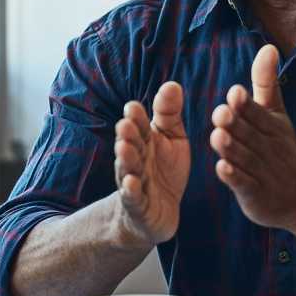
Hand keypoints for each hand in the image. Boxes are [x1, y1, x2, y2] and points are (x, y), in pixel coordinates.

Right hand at [111, 81, 188, 246]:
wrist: (158, 211)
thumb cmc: (164, 170)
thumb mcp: (172, 139)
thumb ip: (169, 114)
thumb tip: (172, 84)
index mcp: (145, 141)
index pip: (140, 126)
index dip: (137, 118)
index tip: (133, 107)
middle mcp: (136, 159)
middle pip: (131, 145)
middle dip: (128, 135)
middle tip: (125, 124)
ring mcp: (135, 183)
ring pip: (128, 169)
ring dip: (126, 159)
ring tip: (124, 148)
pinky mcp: (139, 206)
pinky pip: (134, 198)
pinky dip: (131, 191)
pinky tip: (130, 183)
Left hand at [210, 45, 295, 230]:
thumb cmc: (285, 150)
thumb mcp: (278, 115)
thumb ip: (267, 83)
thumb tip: (269, 47)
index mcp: (272, 127)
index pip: (257, 114)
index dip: (246, 105)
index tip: (235, 93)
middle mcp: (268, 148)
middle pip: (249, 134)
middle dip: (235, 124)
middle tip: (220, 113)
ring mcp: (263, 173)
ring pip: (245, 158)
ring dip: (231, 148)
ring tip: (218, 137)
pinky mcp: (256, 195)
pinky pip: (244, 185)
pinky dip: (234, 178)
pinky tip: (222, 169)